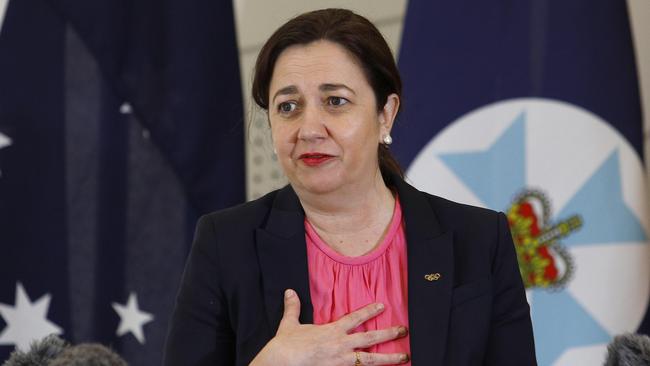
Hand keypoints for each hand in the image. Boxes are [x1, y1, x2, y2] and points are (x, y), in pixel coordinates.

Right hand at [250, 289, 408, 365]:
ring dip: (390, 358)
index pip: (356, 318)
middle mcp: (341, 345)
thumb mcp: (290, 324)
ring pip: (371, 360)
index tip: (383, 306)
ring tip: (405, 356)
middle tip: (404, 330)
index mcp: (332, 331)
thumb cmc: (287, 345)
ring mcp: (342, 361)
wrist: (283, 362)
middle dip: (389, 333)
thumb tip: (289, 292)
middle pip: (371, 338)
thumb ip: (293, 308)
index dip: (370, 311)